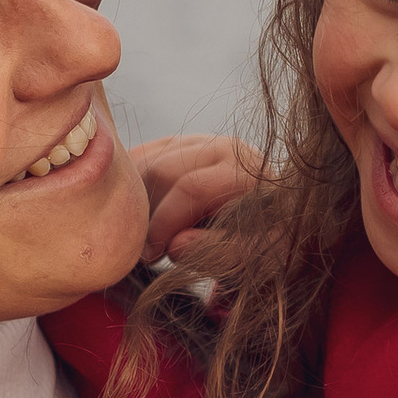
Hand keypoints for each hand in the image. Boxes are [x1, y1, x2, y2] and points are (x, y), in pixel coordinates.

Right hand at [132, 132, 263, 262]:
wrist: (263, 221)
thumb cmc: (256, 242)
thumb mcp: (245, 255)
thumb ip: (213, 251)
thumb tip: (175, 245)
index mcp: (243, 172)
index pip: (191, 188)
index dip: (164, 223)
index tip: (151, 254)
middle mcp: (222, 147)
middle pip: (162, 169)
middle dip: (146, 212)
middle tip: (146, 247)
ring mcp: (199, 141)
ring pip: (145, 161)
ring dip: (137, 200)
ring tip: (147, 233)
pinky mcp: (179, 143)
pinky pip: (140, 157)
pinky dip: (133, 186)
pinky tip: (141, 214)